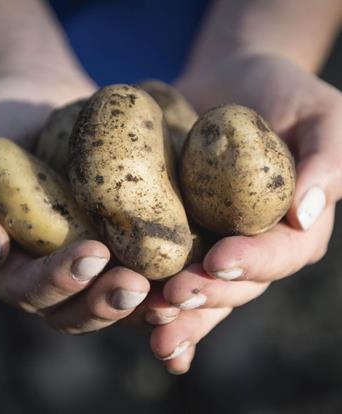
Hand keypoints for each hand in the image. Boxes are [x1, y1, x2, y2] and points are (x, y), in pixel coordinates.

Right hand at [0, 74, 149, 332]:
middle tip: (136, 285)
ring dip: (143, 303)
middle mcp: (48, 274)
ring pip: (114, 299)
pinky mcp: (118, 242)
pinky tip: (194, 273)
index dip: (58, 282)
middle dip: (106, 302)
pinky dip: (165, 280)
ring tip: (174, 290)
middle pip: (77, 309)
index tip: (92, 255)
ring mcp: (86, 260)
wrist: (31, 100)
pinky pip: (142, 269)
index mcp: (7, 267)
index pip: (29, 290)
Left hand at [146, 52, 341, 373]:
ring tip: (147, 320)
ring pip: (199, 289)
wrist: (231, 83)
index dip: (253, 262)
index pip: (280, 255)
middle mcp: (253, 244)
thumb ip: (328, 160)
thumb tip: (305, 214)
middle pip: (235, 284)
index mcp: (293, 227)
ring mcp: (212, 241)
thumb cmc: (285, 94)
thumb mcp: (321, 115)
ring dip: (176, 312)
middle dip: (205, 297)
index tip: (219, 260)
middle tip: (172, 299)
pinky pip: (165, 267)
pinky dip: (149, 293)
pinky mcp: (178, 233)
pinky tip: (131, 313)